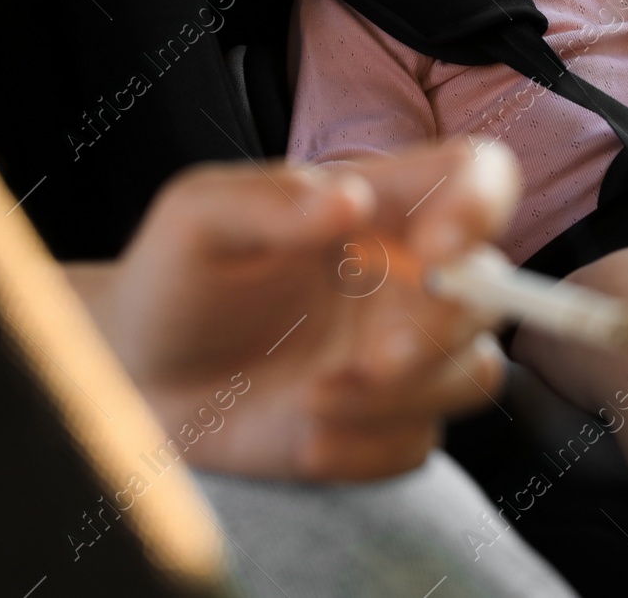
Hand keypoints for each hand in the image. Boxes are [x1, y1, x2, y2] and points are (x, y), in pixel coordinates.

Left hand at [69, 136, 521, 482]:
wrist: (136, 372)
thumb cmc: (176, 274)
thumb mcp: (200, 216)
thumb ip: (271, 201)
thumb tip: (350, 198)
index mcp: (386, 206)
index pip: (479, 177)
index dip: (482, 203)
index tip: (438, 246)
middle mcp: (411, 278)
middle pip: (491, 292)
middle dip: (443, 331)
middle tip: (376, 357)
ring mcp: (405, 355)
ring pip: (476, 374)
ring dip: (408, 395)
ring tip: (313, 399)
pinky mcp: (383, 423)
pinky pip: (418, 444)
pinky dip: (368, 449)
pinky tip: (302, 437)